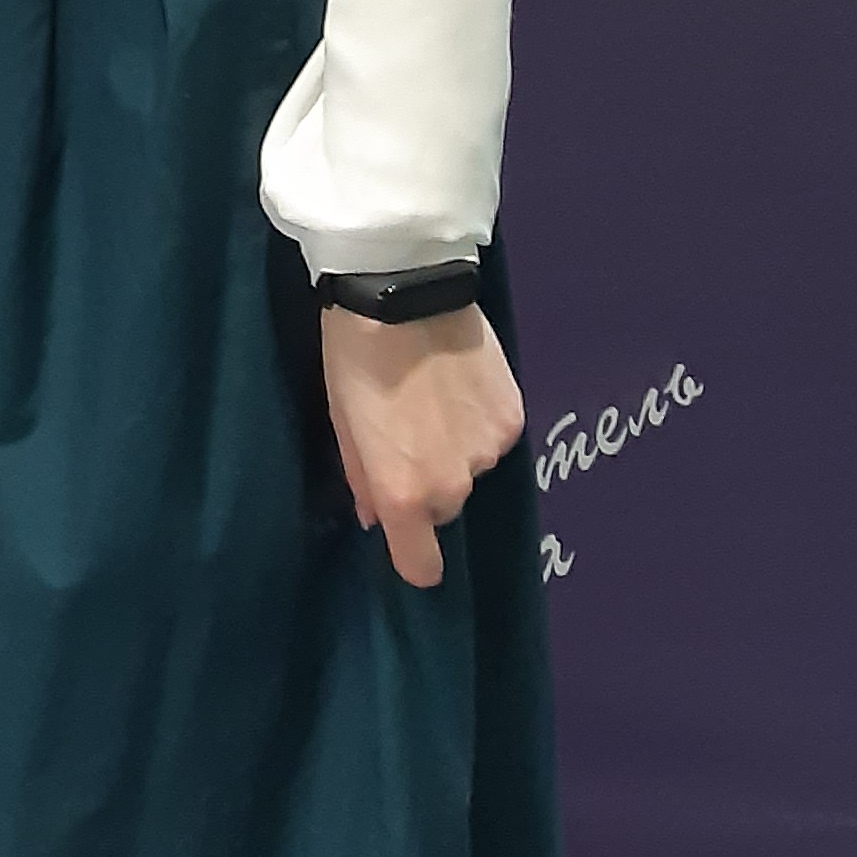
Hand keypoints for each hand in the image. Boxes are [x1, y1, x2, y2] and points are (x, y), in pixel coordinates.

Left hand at [320, 303, 524, 586]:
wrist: (403, 290)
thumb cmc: (354, 356)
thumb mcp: (342, 418)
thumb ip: (361, 475)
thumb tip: (374, 515)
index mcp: (406, 492)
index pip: (422, 565)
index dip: (414, 558)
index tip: (407, 542)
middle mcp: (454, 484)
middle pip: (444, 506)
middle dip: (427, 482)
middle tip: (406, 431)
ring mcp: (490, 451)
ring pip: (471, 467)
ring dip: (455, 446)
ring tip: (432, 394)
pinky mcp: (514, 416)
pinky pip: (494, 434)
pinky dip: (478, 417)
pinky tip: (459, 380)